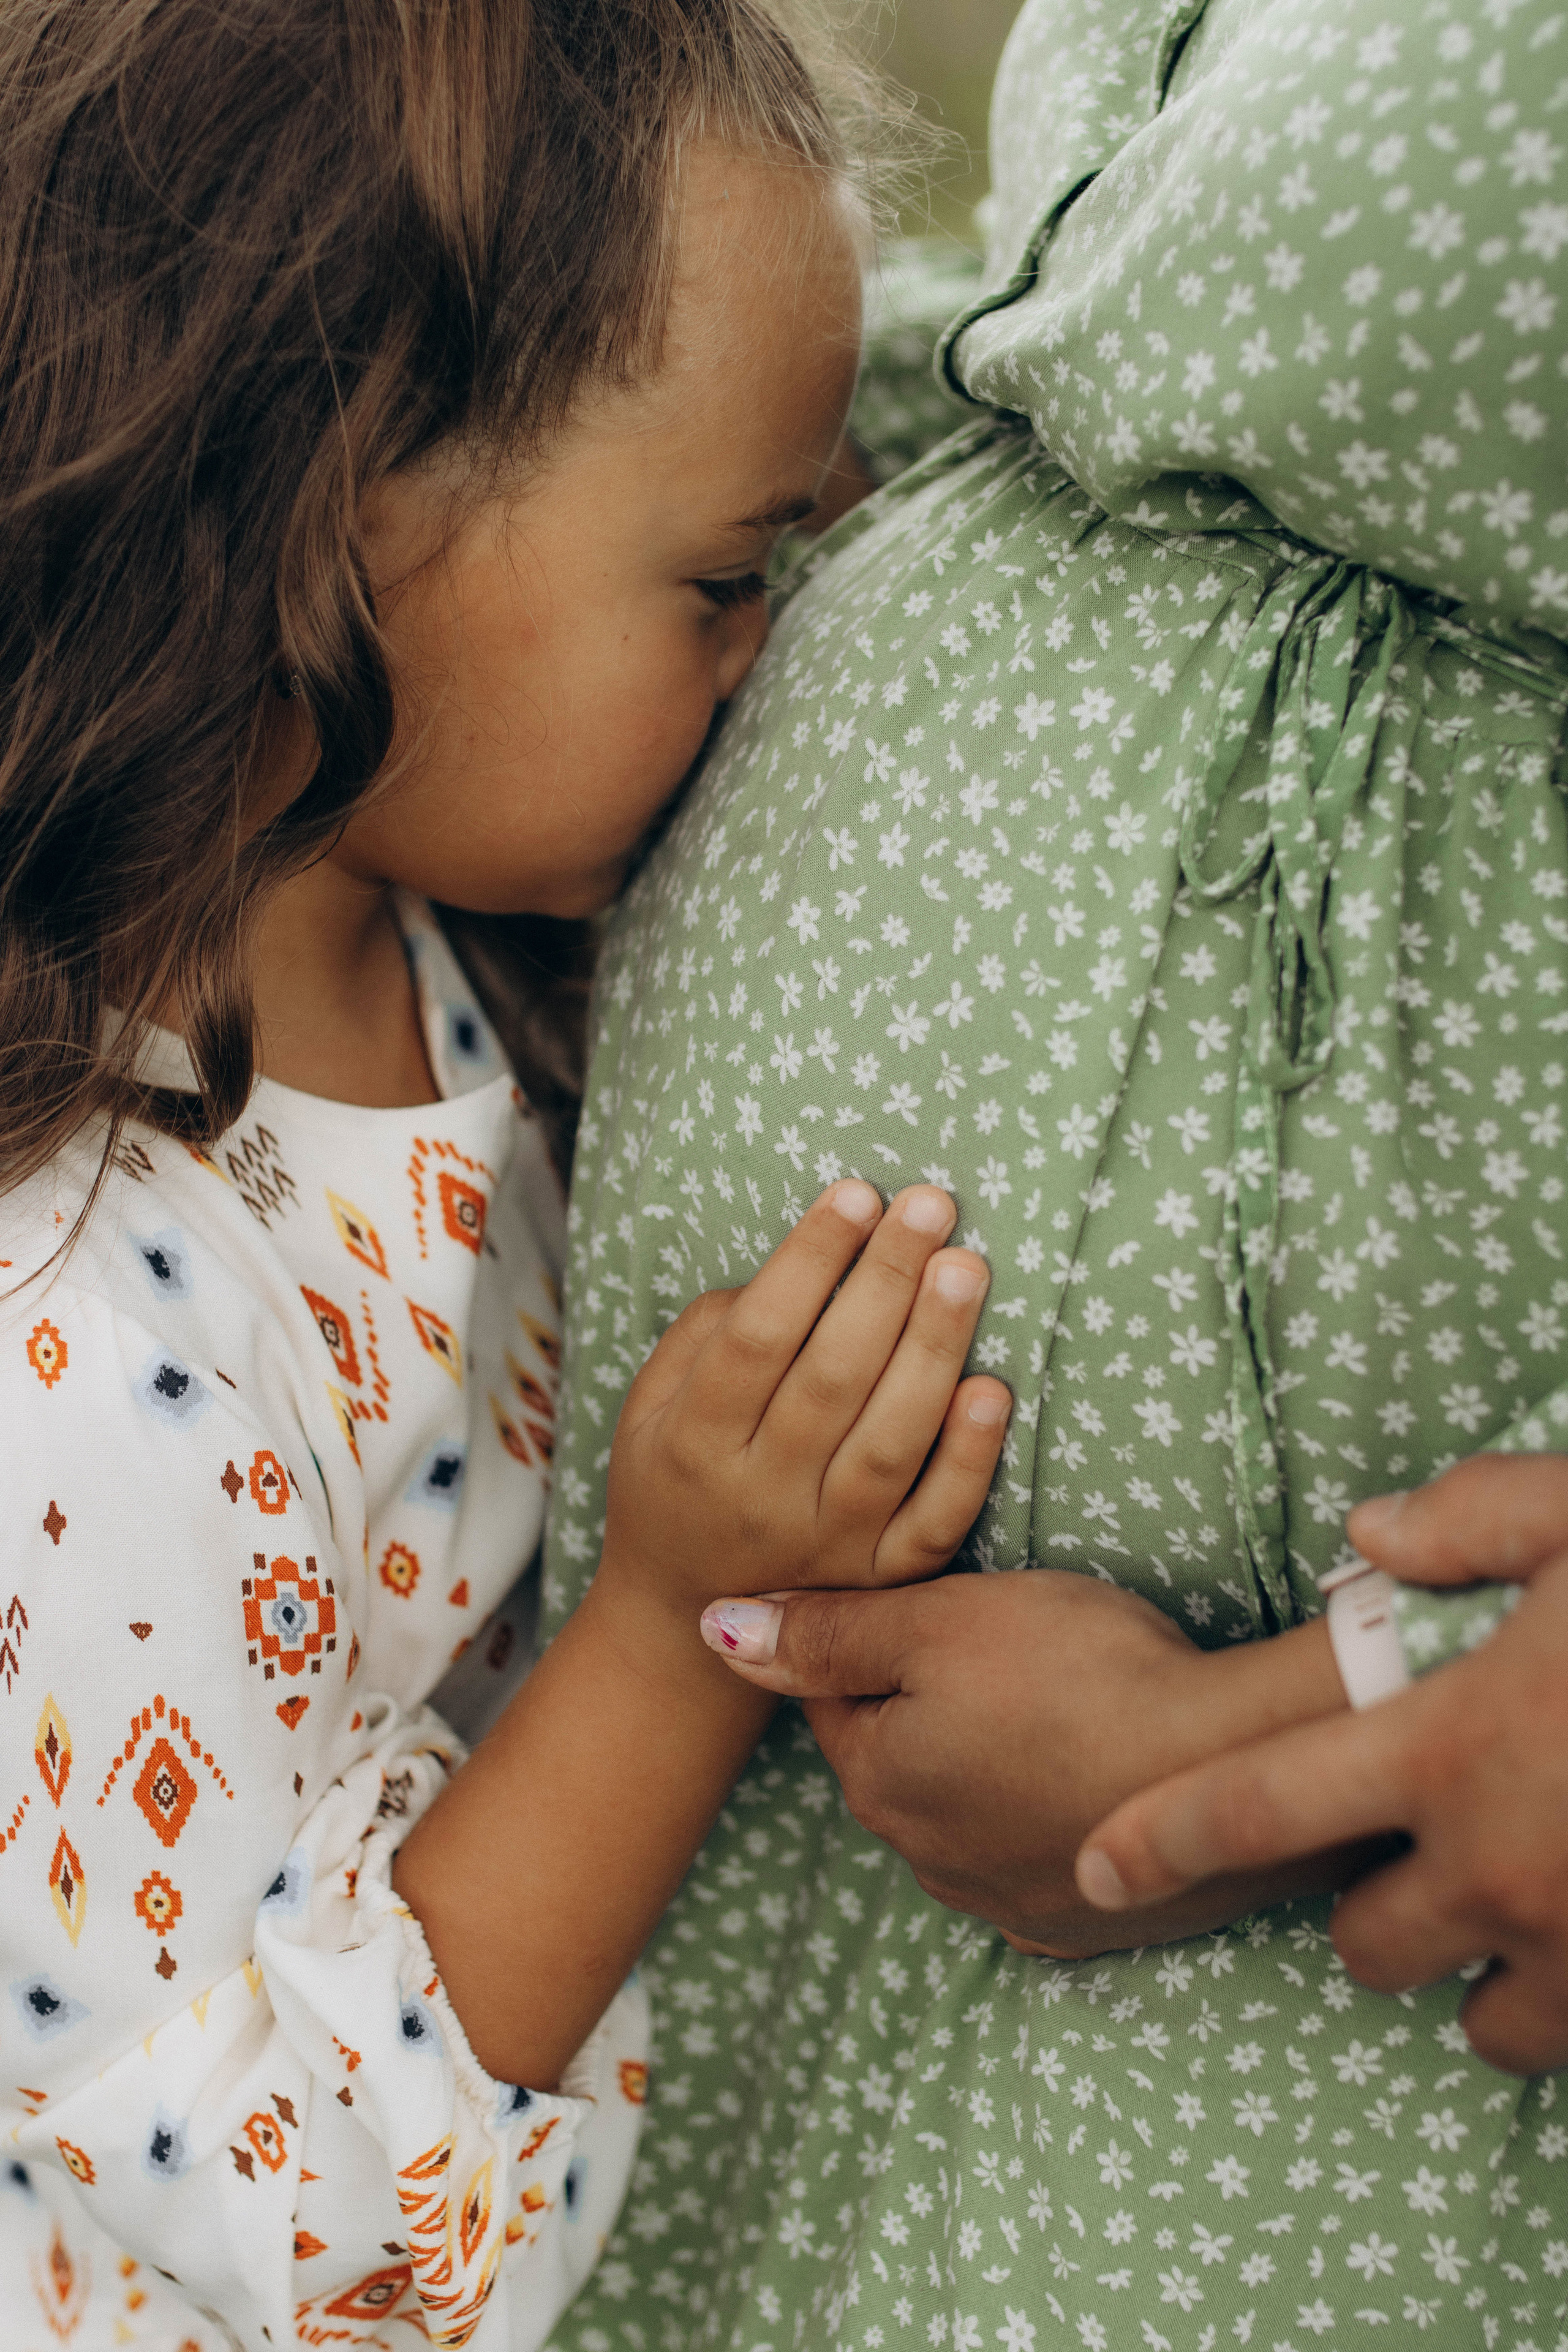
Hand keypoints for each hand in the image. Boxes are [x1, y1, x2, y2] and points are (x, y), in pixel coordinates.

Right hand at [598, 1179, 1011, 1620]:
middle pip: (832, 1379)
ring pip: (889, 1442)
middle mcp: (762, 1495)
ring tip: (965, 1267)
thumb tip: (796, 1271)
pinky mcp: (884, 1580)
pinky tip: (992, 1390)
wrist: (680, 1623)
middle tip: (931, 1205)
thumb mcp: (648, 1406)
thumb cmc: (674, 1479)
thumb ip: (707, 1334)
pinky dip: (968, 1459)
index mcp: (695, 1443)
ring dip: (932, 1350)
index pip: (757, 1339)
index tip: (856, 1192)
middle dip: (885, 1283)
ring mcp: (829, 1543)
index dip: (808, 1262)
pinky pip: (935, 1521)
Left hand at [696, 1568, 1354, 1954]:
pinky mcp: (1081, 1923)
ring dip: (990, 1764)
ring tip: (1056, 1703)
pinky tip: (1088, 1776)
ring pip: (966, 1811)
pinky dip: (1049, 1817)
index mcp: (877, 1781)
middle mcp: (926, 1861)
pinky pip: (1035, 1858)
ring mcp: (1006, 1903)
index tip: (928, 1600)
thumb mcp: (942, 1619)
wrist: (1230, 1762)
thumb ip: (826, 1631)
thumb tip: (713, 1628)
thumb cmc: (1081, 1671)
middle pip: (900, 1756)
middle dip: (928, 1701)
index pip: (834, 1694)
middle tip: (1002, 1642)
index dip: (872, 1633)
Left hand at [1077, 1453, 1567, 2073]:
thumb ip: (1462, 1517)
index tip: (1097, 1864)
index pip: (1254, 1805)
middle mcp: (1495, 1868)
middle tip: (1419, 1841)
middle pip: (1361, 1940)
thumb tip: (1368, 1534)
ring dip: (1470, 1964)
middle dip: (1367, 1905)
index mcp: (1444, 1746)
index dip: (1161, 1838)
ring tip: (1511, 1890)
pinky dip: (1563, 1994)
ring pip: (1471, 2011)